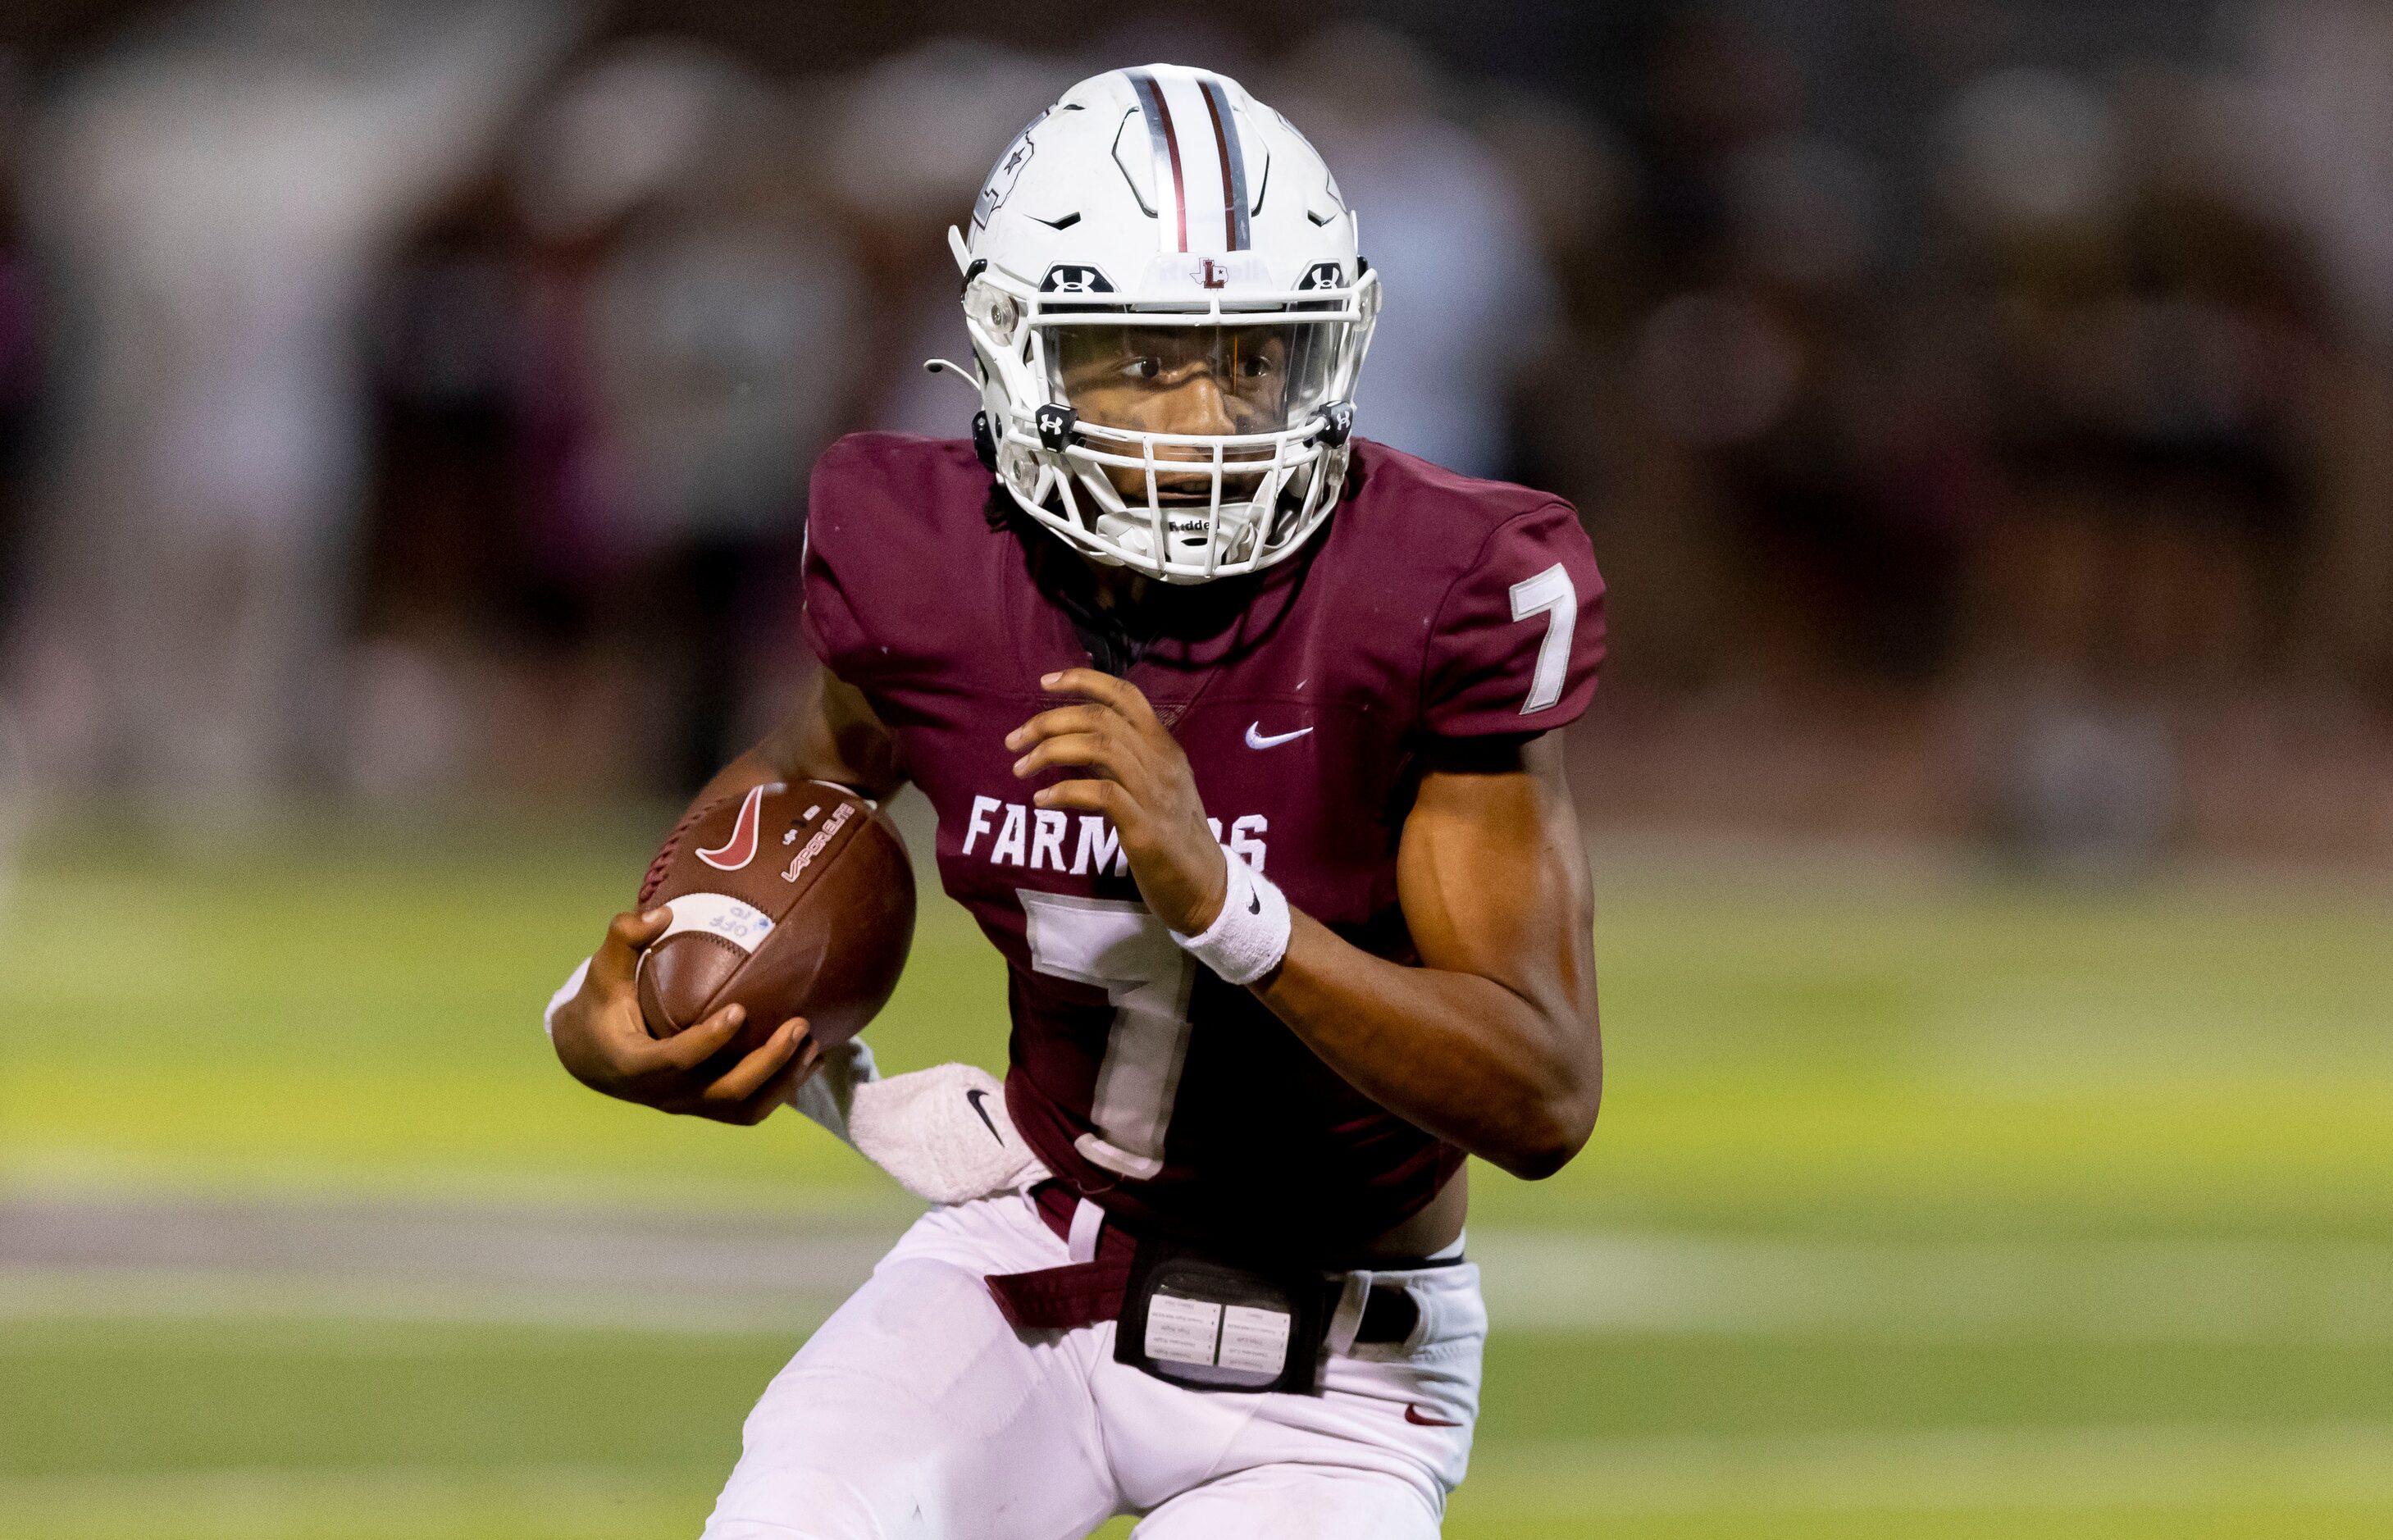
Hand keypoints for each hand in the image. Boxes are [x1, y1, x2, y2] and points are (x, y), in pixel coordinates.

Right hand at [550, 908, 819, 1123]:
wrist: (592, 1057)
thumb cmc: (602, 1005)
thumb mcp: (603, 970)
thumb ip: (625, 937)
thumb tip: (663, 913)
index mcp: (636, 1064)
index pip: (676, 1061)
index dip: (708, 1041)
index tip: (740, 1010)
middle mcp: (665, 1094)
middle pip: (725, 1092)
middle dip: (768, 1063)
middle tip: (801, 1025)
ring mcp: (688, 1106)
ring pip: (745, 1109)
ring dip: (784, 1081)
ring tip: (814, 1044)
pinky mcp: (706, 1108)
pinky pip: (750, 1110)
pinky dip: (783, 1089)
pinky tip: (810, 1060)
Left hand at [1006, 669, 1228, 934]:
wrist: (1206, 887)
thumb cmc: (1173, 836)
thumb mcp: (1151, 787)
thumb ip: (1118, 762)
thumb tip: (1070, 744)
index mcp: (1164, 747)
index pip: (1125, 696)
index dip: (1083, 681)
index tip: (1044, 682)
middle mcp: (1162, 762)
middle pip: (1100, 719)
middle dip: (1049, 721)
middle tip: (1014, 740)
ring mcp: (1156, 794)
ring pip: (1099, 747)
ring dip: (1051, 752)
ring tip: (1021, 768)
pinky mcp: (1146, 829)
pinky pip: (1101, 795)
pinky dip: (1065, 792)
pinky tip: (1042, 801)